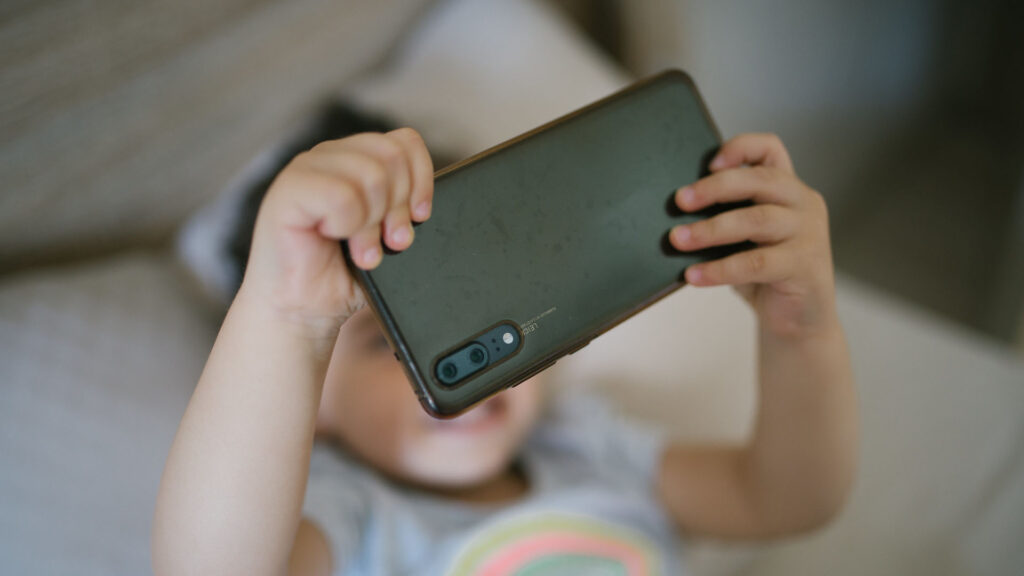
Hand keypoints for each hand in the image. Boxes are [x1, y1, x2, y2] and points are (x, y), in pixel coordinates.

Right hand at [240, 128, 433, 336]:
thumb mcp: (386, 233)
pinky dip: (347, 225)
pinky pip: (341, 196)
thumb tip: (424, 204)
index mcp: (356, 158)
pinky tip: (333, 238)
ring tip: (362, 250)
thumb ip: (403, 206)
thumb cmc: (344, 272)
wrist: (304, 308)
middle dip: (399, 208)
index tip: (420, 217)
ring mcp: (306, 168)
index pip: (405, 142)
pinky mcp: (288, 189)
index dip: (422, 180)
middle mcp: (331, 156)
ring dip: (372, 224)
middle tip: (390, 242)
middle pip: (392, 157)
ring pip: (371, 175)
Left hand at [668, 133, 836, 337]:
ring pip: (757, 220)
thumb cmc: (765, 275)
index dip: (740, 147)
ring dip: (711, 229)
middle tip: (680, 201)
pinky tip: (694, 276)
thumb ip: (727, 216)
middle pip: (760, 179)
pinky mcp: (805, 265)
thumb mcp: (745, 238)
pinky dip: (720, 269)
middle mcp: (803, 203)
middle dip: (715, 187)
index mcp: (788, 189)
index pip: (771, 149)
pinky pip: (756, 263)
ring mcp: (809, 233)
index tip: (708, 163)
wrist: (799, 320)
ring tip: (677, 240)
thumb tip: (676, 211)